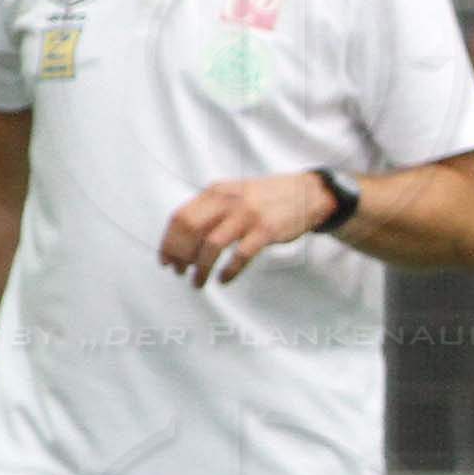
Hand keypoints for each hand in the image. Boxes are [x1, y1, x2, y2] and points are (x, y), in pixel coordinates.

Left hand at [159, 170, 335, 286]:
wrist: (308, 194)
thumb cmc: (268, 198)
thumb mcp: (234, 194)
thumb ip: (211, 209)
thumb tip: (184, 238)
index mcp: (216, 192)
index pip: (181, 217)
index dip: (169, 242)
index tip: (166, 260)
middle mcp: (228, 201)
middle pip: (191, 231)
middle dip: (180, 256)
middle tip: (180, 272)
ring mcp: (247, 216)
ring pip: (211, 245)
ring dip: (200, 268)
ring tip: (198, 282)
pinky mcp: (265, 231)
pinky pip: (240, 256)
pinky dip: (228, 271)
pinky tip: (224, 279)